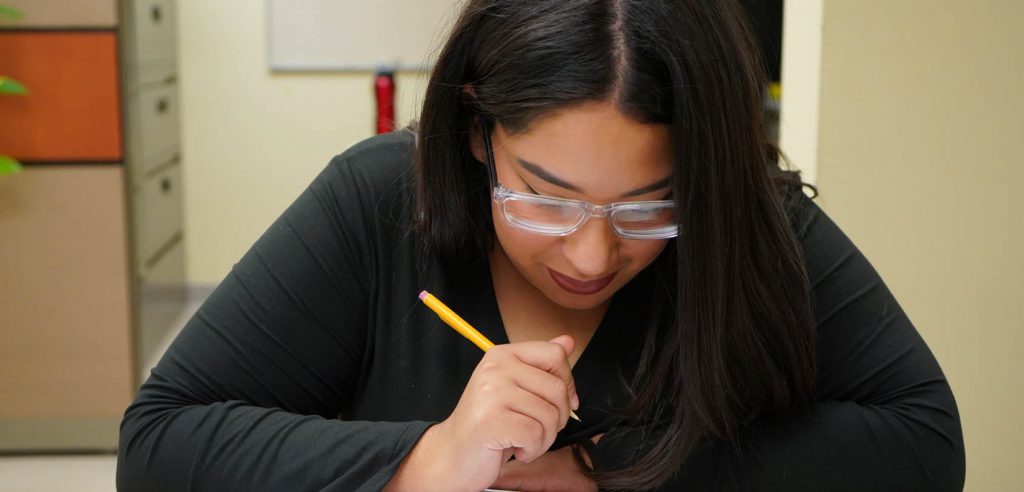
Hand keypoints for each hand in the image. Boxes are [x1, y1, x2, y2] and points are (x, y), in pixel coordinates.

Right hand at [385, 335, 579, 491]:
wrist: (452, 455)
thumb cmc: (488, 424)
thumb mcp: (515, 389)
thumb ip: (540, 365)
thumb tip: (568, 341)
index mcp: (502, 355)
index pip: (554, 354)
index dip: (567, 382)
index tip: (559, 402)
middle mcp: (495, 369)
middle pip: (557, 388)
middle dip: (556, 418)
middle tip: (535, 429)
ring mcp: (491, 393)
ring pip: (549, 415)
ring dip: (543, 439)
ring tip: (522, 440)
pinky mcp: (491, 421)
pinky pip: (536, 435)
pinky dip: (532, 450)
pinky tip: (515, 449)